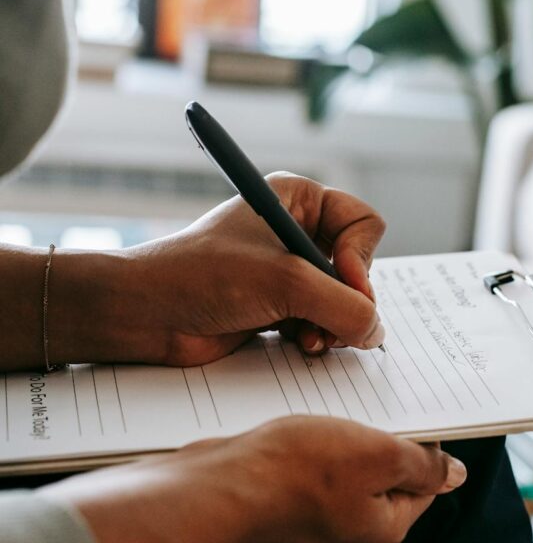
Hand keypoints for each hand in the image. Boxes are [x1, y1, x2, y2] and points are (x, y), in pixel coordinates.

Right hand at [42, 415, 466, 542]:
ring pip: (344, 480)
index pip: (423, 486)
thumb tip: (457, 475)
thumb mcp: (377, 454)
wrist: (218, 488)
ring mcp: (312, 530)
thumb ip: (422, 465)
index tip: (411, 415)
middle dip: (380, 445)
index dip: (423, 447)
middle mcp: (349, 538)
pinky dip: (312, 457)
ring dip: (344, 447)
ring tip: (332, 416)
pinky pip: (310, 482)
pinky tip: (300, 434)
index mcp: (382, 528)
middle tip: (370, 409)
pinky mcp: (281, 516)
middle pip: (382, 483)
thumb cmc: (298, 469)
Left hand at [46, 172, 386, 366]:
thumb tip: (376, 331)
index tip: (341, 282)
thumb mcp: (285, 282)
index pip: (364, 223)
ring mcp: (289, 269)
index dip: (360, 258)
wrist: (146, 314)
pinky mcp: (280, 303)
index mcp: (299, 199)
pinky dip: (319, 335)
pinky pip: (323, 319)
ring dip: (334, 322)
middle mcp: (298, 230)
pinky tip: (301, 343)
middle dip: (347, 298)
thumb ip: (343, 305)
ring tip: (312, 337)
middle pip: (357, 266)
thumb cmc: (203, 276)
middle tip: (331, 321)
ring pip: (343, 298)